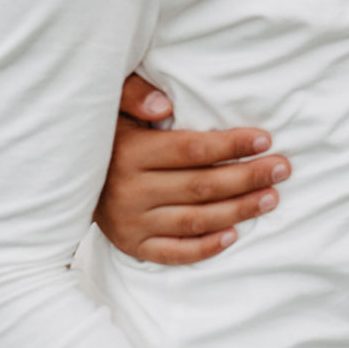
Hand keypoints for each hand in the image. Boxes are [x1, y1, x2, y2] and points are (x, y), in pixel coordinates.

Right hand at [94, 75, 291, 264]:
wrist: (66, 178)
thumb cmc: (105, 133)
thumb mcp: (112, 103)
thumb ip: (136, 95)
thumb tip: (165, 105)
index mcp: (131, 153)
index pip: (192, 150)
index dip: (231, 144)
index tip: (265, 139)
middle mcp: (131, 191)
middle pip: (201, 187)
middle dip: (247, 177)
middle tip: (281, 169)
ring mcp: (132, 223)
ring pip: (195, 220)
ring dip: (238, 210)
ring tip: (270, 198)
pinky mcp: (132, 246)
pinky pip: (175, 253)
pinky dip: (206, 247)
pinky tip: (235, 233)